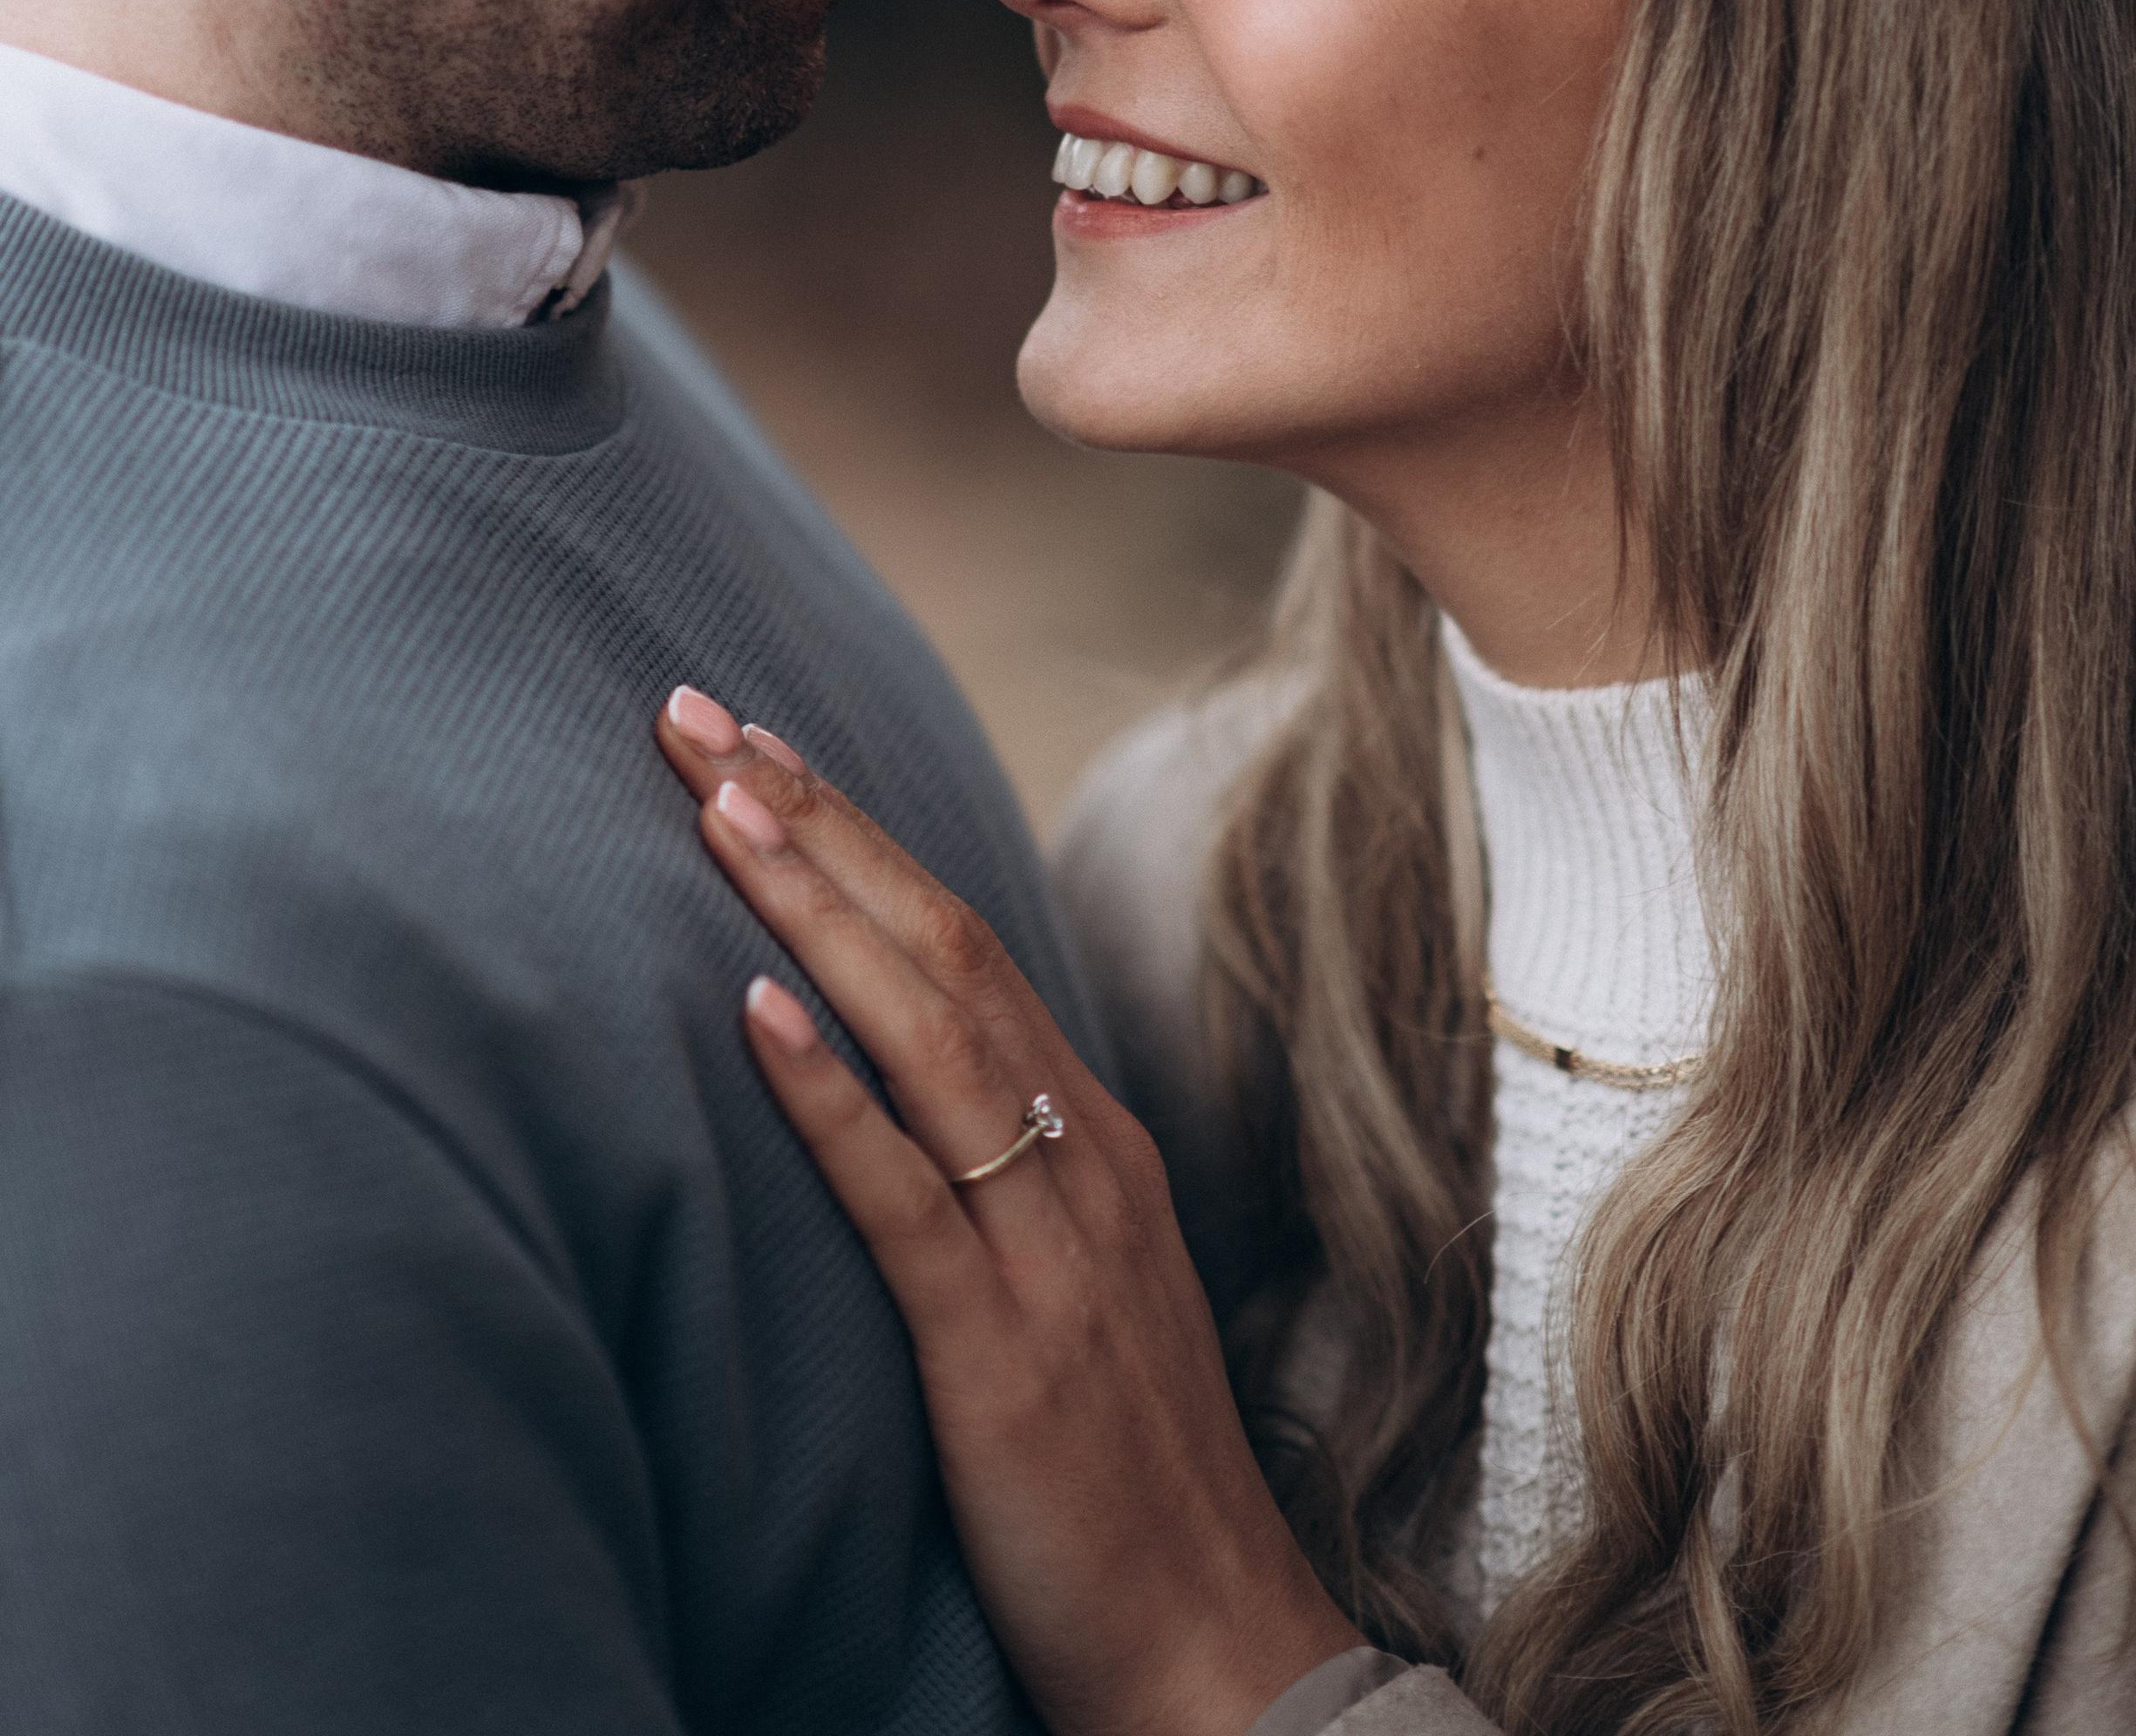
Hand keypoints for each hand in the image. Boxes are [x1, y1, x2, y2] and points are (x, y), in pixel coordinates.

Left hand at [657, 689, 1360, 1735]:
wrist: (1216, 1652)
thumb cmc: (1127, 1479)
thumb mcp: (1074, 1287)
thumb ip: (1002, 1179)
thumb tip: (885, 1089)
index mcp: (1091, 1137)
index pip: (960, 938)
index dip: (854, 833)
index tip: (754, 743)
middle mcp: (1077, 1159)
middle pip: (938, 944)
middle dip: (814, 820)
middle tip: (699, 712)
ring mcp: (1046, 1246)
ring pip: (925, 1032)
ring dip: (815, 906)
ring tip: (718, 804)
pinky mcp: (998, 1351)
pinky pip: (904, 1199)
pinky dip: (830, 1096)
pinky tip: (756, 1018)